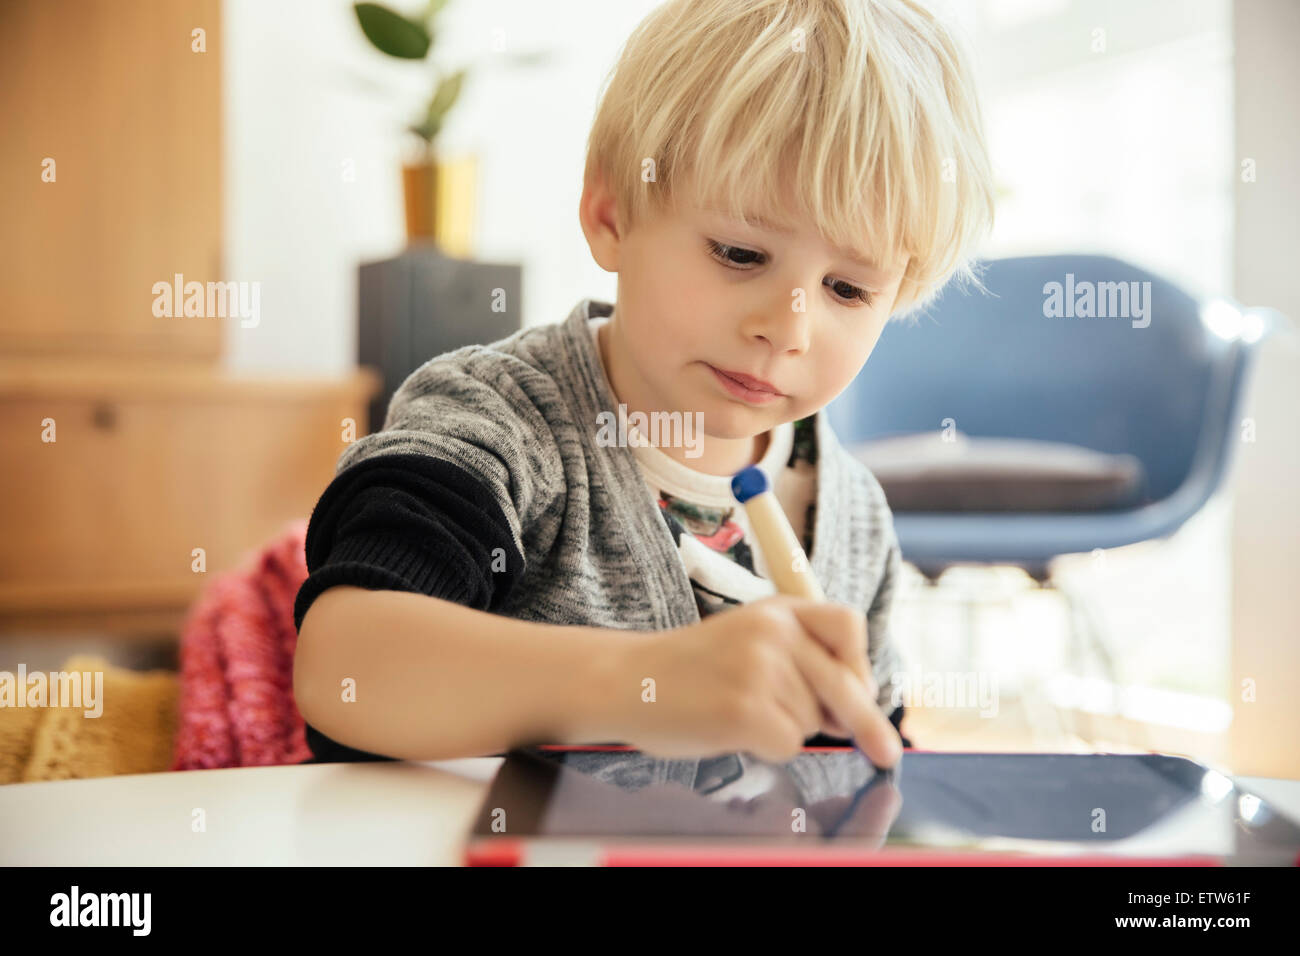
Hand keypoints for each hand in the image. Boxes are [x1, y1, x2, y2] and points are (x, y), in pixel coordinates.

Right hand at [614, 595, 902, 767]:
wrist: (625, 679)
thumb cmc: (689, 668)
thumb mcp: (747, 638)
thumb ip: (797, 657)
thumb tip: (858, 710)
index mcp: (777, 610)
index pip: (848, 624)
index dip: (860, 663)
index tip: (862, 691)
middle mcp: (774, 632)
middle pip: (846, 685)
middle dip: (866, 723)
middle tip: (888, 753)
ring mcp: (759, 669)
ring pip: (814, 720)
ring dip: (787, 728)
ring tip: (738, 709)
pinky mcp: (745, 710)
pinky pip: (788, 743)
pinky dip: (767, 747)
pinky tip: (731, 729)